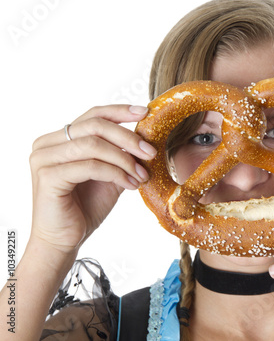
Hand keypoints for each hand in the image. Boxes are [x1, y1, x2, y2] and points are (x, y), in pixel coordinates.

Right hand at [29, 105, 156, 252]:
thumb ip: (120, 155)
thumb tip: (145, 138)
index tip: (145, 112)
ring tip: (141, 175)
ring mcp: (44, 158)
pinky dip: (116, 174)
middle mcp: (47, 144)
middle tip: (150, 152)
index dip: (120, 111)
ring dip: (125, 160)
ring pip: (94, 145)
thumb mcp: (109, 175)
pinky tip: (130, 185)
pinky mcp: (48, 176)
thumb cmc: (85, 207)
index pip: (93, 115)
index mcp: (59, 139)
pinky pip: (91, 166)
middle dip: (128, 138)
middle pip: (95, 126)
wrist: (66, 240)